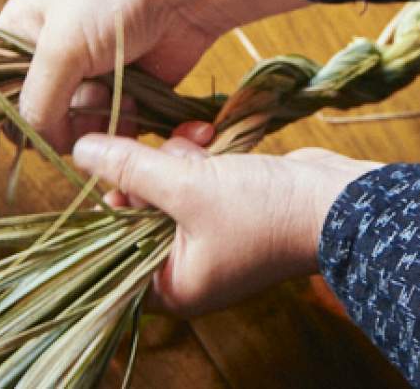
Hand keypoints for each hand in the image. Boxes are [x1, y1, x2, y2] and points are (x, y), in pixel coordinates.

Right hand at [0, 0, 309, 174]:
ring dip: (91, 120)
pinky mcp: (125, 90)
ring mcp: (89, 75)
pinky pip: (111, 127)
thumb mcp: (61, 45)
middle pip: (32, 116)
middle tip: (78, 102)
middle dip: (52, 121)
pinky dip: (120, 121)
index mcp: (19, 31)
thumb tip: (35, 143)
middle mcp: (50, 56)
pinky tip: (133, 98)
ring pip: (73, 128)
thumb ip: (37, 100)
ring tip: (112, 92)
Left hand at [73, 133, 381, 315]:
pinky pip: (196, 178)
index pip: (115, 247)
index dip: (111, 202)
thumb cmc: (264, 212)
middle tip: (161, 146)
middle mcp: (188, 266)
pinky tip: (210, 134)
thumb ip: (131, 167)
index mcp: (173, 285)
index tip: (110, 162)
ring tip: (198, 138)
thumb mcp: (188, 186)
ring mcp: (211, 235)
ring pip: (169, 187)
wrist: (340, 203)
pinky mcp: (231, 206)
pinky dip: (200, 155)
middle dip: (150, 170)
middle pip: (140, 212)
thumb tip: (79, 150)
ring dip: (177, 156)